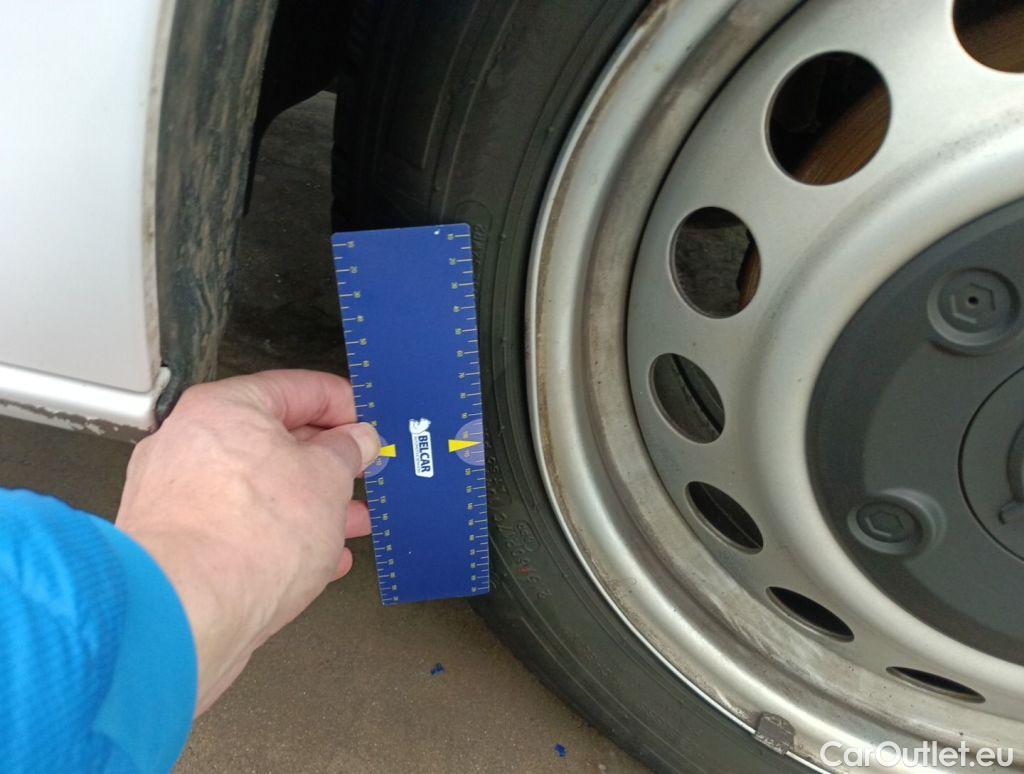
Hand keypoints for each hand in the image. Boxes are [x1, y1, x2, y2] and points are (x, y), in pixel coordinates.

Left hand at [115, 370, 378, 714]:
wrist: (187, 613)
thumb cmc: (244, 539)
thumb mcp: (329, 479)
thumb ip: (347, 451)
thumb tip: (356, 440)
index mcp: (223, 408)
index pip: (296, 388)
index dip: (343, 405)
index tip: (367, 424)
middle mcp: (190, 444)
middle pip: (274, 441)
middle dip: (327, 462)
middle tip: (360, 472)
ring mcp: (178, 497)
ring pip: (259, 489)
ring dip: (310, 505)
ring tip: (349, 523)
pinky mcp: (178, 545)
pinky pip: (239, 529)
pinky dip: (279, 538)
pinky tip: (316, 559)